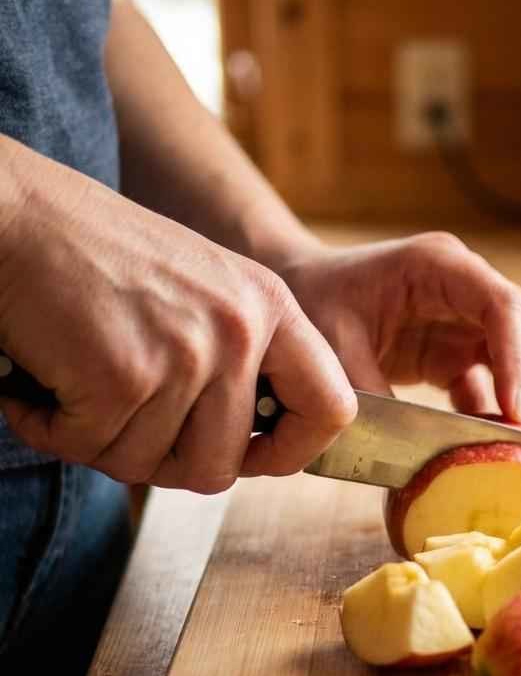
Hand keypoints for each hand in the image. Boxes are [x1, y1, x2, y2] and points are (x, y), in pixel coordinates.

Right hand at [0, 144, 355, 492]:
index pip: (333, 409)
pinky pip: (94, 449)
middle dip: (163, 462)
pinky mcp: (123, 377)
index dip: (292, 451)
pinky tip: (41, 382)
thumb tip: (255, 447)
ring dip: (101, 442)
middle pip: (223, 465)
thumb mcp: (202, 288)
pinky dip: (54, 429)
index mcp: (271, 307)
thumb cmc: (93, 251)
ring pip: (151, 465)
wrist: (10, 210)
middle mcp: (240, 331)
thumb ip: (240, 357)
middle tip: (119, 422)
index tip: (251, 457)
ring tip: (76, 385)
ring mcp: (186, 355)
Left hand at [277, 232, 520, 437]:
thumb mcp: (332, 345)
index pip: (504, 307)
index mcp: (440, 266)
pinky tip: (506, 454)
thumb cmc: (311, 301)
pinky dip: (504, 419)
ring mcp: (469, 321)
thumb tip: (417, 449)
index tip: (516, 410)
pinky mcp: (460, 353)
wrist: (295, 294)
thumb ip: (373, 392)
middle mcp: (468, 287)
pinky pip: (498, 386)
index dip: (520, 359)